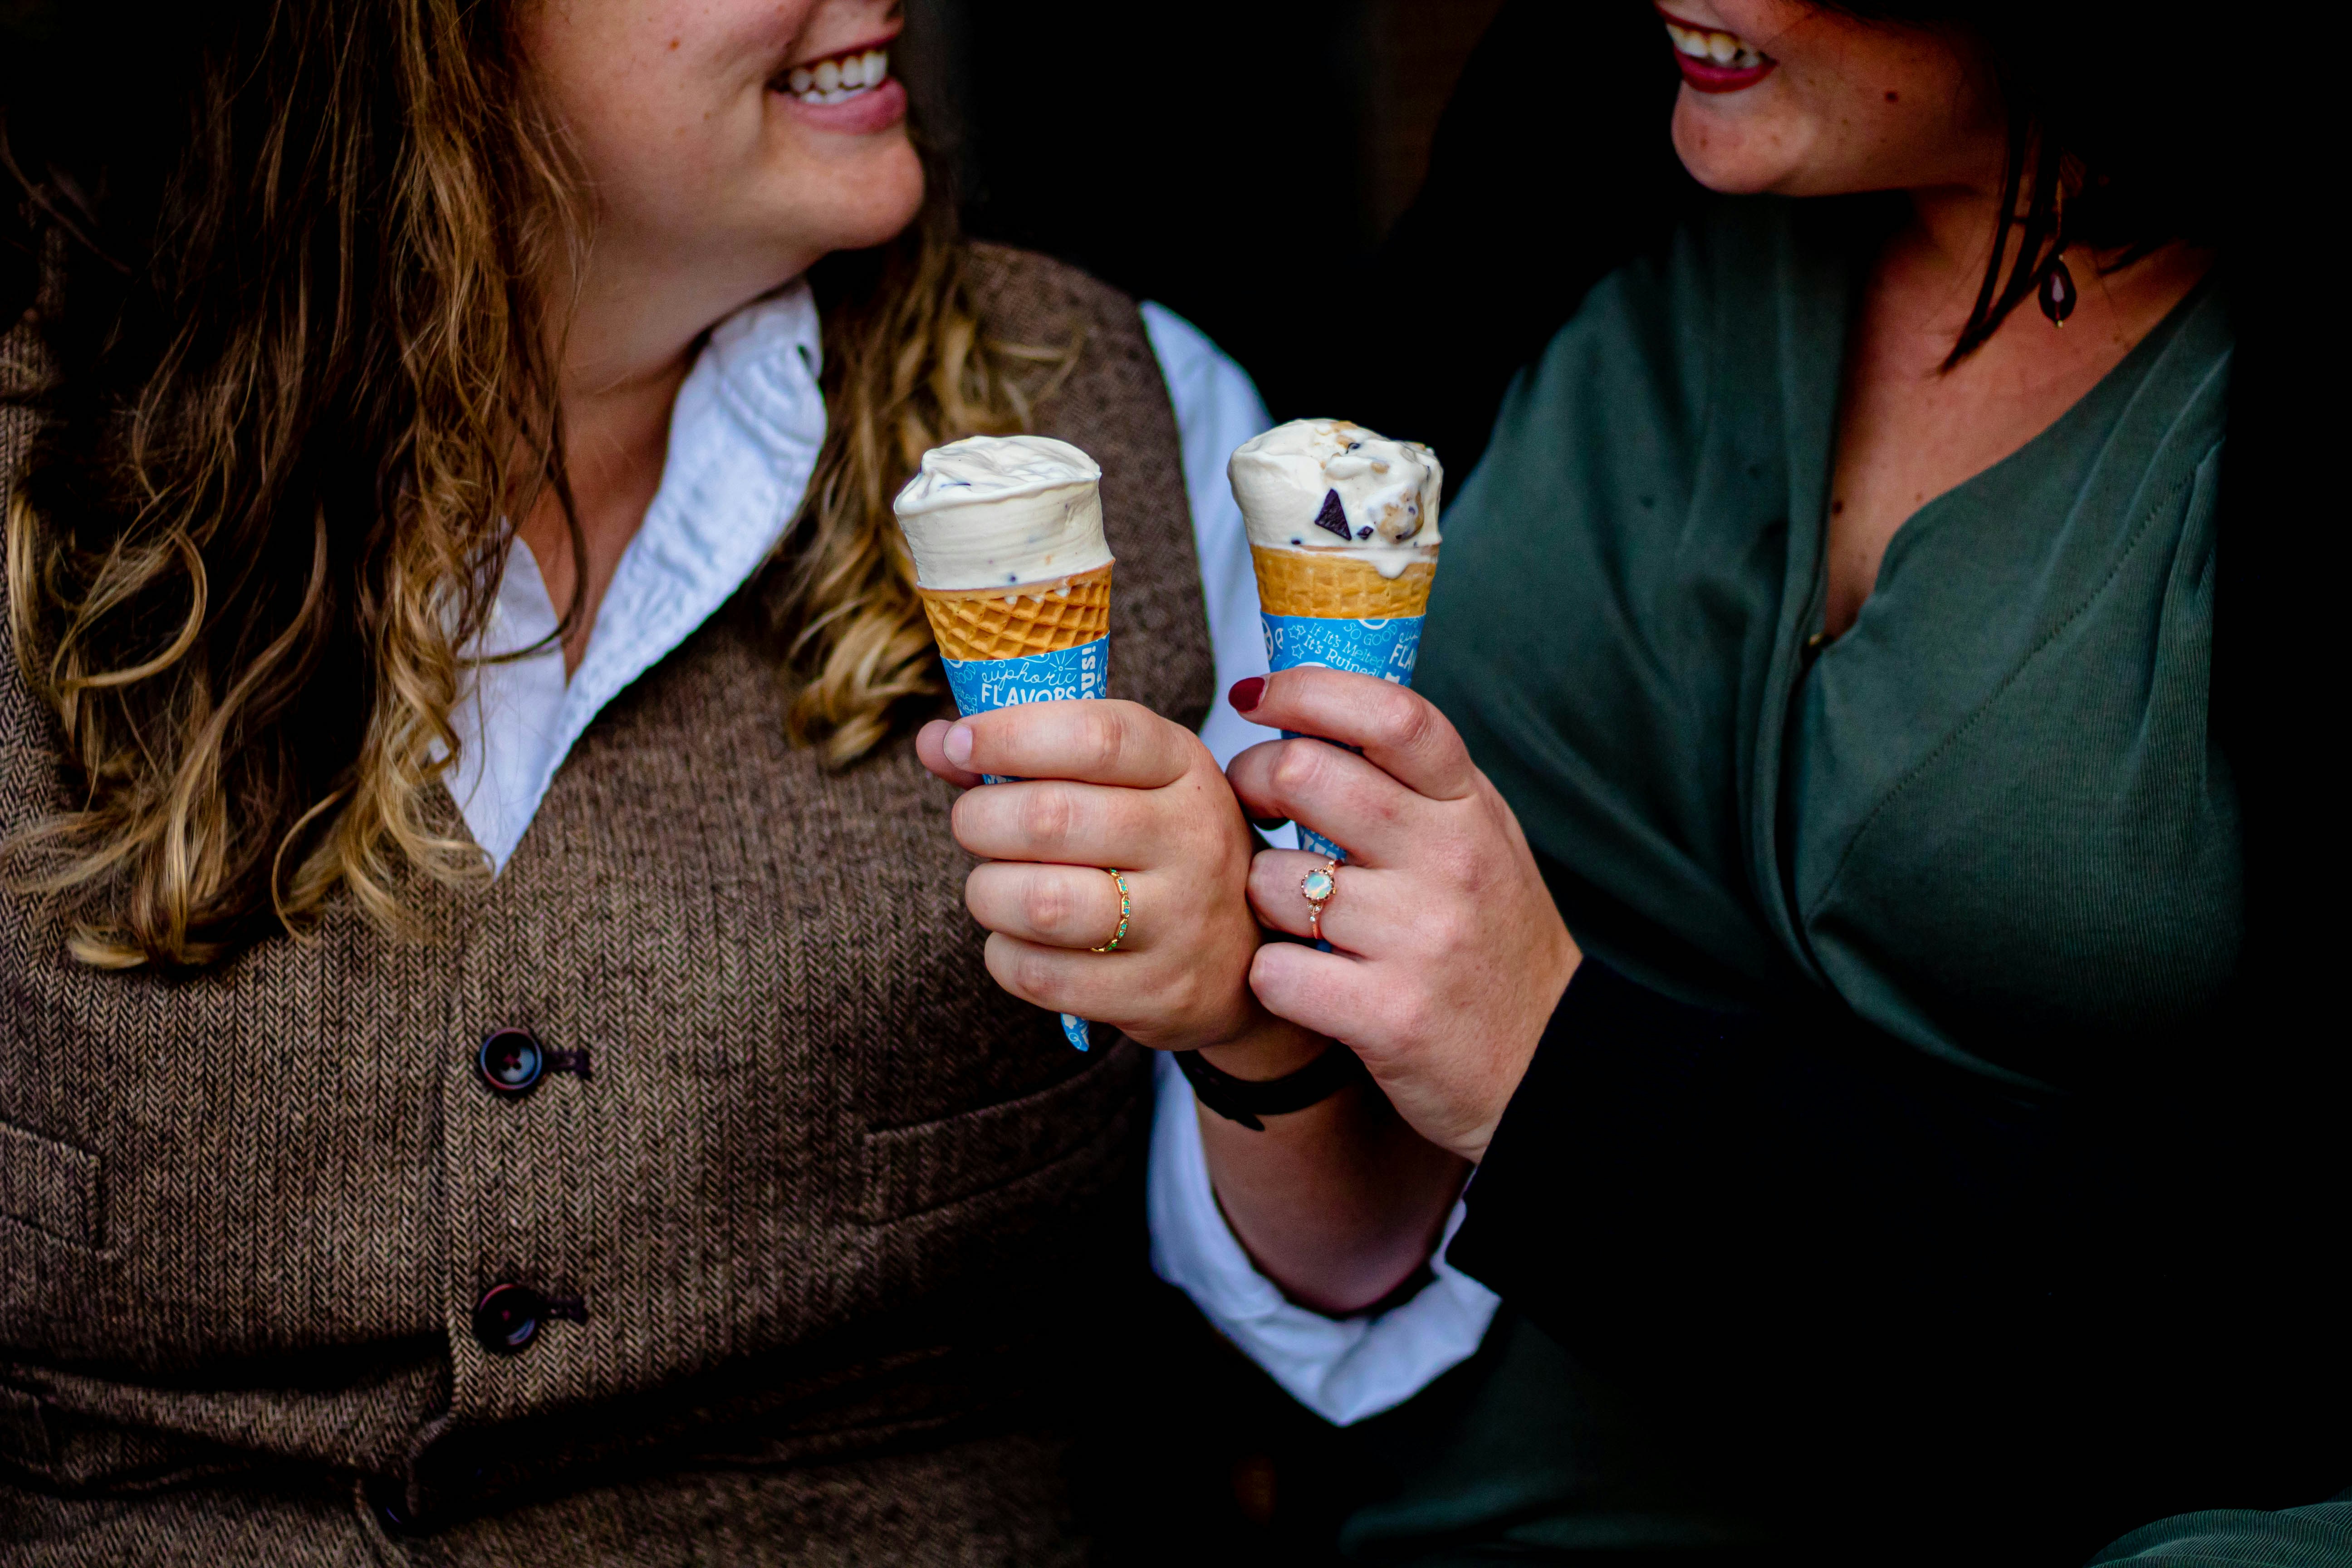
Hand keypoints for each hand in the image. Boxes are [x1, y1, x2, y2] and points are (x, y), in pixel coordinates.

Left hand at [917, 700, 1283, 1054]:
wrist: (1244, 956)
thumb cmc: (1157, 848)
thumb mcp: (1124, 781)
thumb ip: (1029, 752)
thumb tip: (934, 740)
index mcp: (1185, 767)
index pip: (1096, 737)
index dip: (1010, 734)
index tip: (957, 743)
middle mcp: (1195, 838)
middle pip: (1052, 819)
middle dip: (980, 821)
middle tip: (974, 827)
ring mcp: (1183, 921)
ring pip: (1041, 904)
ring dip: (987, 893)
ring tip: (994, 888)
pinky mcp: (1160, 993)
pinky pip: (1042, 976)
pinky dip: (1004, 956)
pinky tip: (1017, 942)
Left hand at [1225, 671, 1580, 1161]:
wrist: (1551, 1067)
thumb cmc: (1492, 942)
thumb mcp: (1478, 840)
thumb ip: (1413, 780)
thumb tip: (1312, 708)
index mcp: (1470, 809)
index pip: (1392, 715)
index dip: (1310, 690)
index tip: (1261, 696)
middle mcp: (1451, 861)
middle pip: (1306, 776)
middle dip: (1251, 782)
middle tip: (1254, 804)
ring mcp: (1421, 938)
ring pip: (1273, 880)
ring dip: (1261, 897)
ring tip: (1294, 915)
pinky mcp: (1389, 1014)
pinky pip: (1274, 971)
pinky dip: (1272, 978)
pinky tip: (1304, 982)